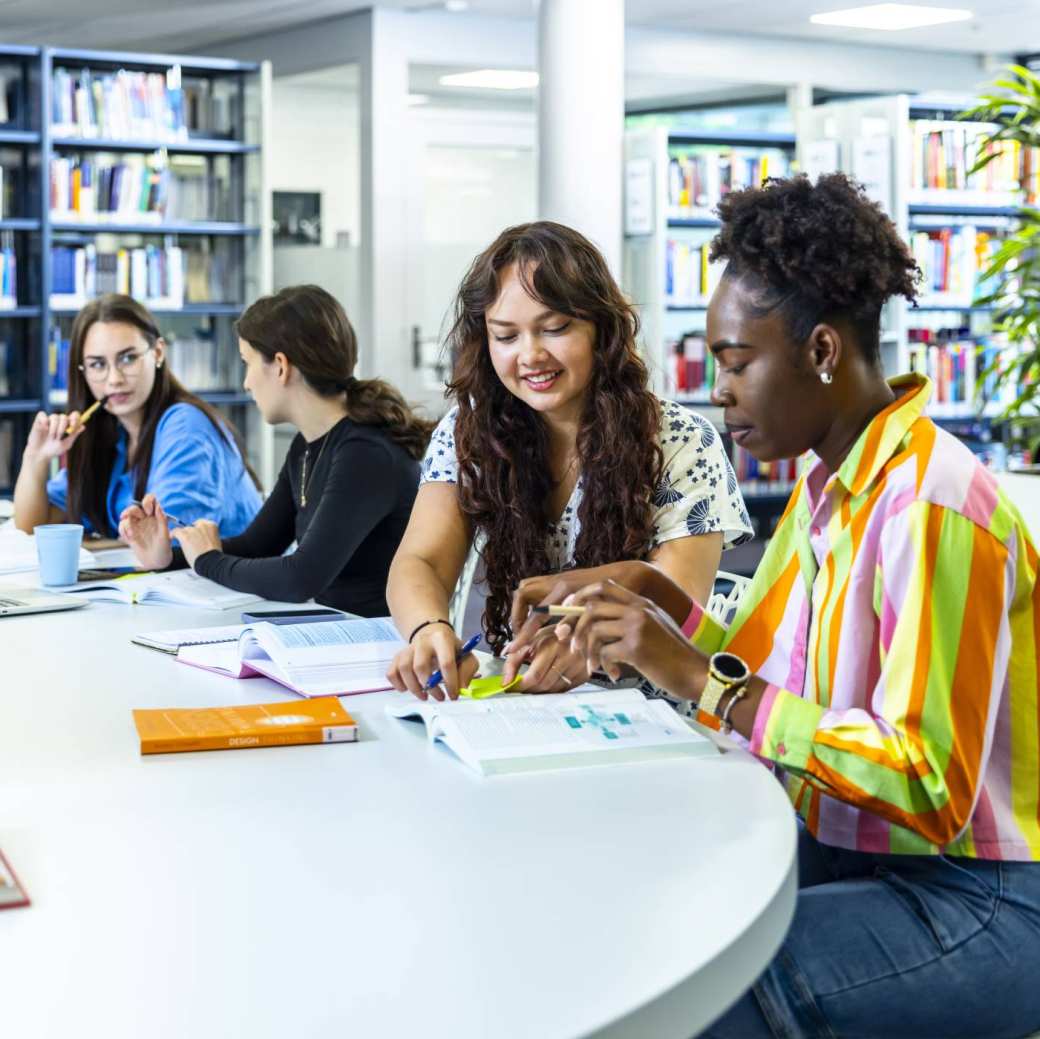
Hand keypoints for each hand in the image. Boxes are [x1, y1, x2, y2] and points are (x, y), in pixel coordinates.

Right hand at [23, 410, 84, 466]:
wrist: (40, 454)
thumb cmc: (54, 450)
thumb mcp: (66, 444)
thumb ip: (74, 434)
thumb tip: (83, 426)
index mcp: (67, 426)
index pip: (73, 416)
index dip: (75, 417)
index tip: (73, 425)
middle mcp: (58, 422)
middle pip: (64, 417)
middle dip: (63, 427)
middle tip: (59, 437)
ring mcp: (49, 421)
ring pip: (54, 416)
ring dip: (54, 427)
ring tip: (51, 437)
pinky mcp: (39, 421)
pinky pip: (42, 414)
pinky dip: (44, 421)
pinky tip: (44, 429)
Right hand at [118, 493, 172, 569]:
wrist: (156, 562)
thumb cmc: (164, 548)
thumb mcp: (165, 534)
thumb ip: (162, 519)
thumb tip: (158, 505)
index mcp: (156, 516)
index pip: (150, 500)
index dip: (147, 502)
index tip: (148, 511)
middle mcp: (145, 518)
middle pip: (134, 507)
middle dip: (131, 511)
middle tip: (129, 517)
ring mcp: (137, 526)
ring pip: (126, 516)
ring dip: (126, 524)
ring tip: (131, 534)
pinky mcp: (129, 533)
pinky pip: (122, 526)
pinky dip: (123, 530)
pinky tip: (129, 538)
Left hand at [171, 519, 221, 568]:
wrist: (211, 562)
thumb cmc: (213, 557)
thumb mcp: (215, 542)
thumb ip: (208, 537)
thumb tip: (200, 539)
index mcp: (212, 526)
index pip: (201, 524)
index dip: (197, 530)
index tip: (195, 536)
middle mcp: (202, 525)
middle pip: (192, 526)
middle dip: (190, 534)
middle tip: (190, 543)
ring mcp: (193, 530)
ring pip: (184, 530)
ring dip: (183, 537)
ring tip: (184, 545)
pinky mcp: (185, 535)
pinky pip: (175, 531)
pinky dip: (173, 534)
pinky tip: (172, 538)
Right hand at [386, 624, 478, 701]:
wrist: (433, 635)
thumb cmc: (451, 649)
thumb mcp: (466, 656)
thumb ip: (468, 670)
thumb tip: (461, 688)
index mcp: (442, 639)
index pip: (446, 662)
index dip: (450, 682)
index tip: (453, 695)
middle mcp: (423, 642)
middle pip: (421, 666)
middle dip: (431, 687)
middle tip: (440, 697)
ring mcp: (408, 649)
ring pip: (405, 669)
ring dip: (415, 688)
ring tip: (425, 696)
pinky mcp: (398, 657)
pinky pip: (392, 672)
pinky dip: (398, 684)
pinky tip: (407, 689)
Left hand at [504, 561, 692, 677]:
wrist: (698, 674)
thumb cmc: (674, 656)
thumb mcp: (656, 629)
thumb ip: (631, 622)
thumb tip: (597, 627)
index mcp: (642, 603)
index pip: (605, 586)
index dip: (581, 594)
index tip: (568, 608)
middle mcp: (639, 610)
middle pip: (591, 607)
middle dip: (574, 626)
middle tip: (570, 644)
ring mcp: (637, 627)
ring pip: (594, 630)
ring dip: (587, 650)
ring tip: (592, 665)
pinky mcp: (636, 647)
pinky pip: (605, 652)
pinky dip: (604, 665)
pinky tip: (614, 674)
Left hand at [512, 626, 589, 692]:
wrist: (579, 629)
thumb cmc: (553, 634)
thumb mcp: (532, 640)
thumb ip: (515, 659)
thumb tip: (505, 680)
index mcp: (551, 645)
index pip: (534, 675)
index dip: (520, 685)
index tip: (511, 687)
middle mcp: (567, 656)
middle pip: (544, 685)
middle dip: (528, 690)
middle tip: (519, 688)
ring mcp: (579, 666)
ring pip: (555, 690)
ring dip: (540, 692)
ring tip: (532, 687)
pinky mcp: (585, 673)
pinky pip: (566, 690)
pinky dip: (554, 691)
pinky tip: (547, 685)